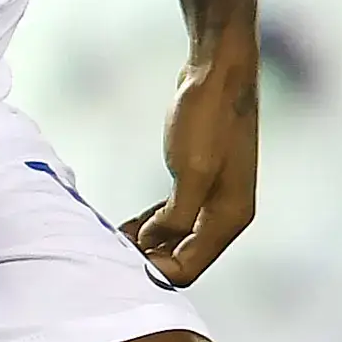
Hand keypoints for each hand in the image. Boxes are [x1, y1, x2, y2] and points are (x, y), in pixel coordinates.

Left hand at [124, 60, 257, 283]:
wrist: (220, 72)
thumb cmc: (208, 119)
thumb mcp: (190, 171)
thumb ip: (174, 217)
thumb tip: (152, 244)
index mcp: (231, 218)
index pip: (190, 267)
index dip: (155, 270)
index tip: (118, 259)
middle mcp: (228, 213)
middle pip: (186, 257)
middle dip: (150, 258)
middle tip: (110, 249)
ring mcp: (217, 196)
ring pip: (180, 237)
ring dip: (149, 242)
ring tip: (113, 239)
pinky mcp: (202, 180)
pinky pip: (177, 215)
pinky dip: (154, 224)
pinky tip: (128, 225)